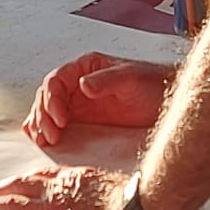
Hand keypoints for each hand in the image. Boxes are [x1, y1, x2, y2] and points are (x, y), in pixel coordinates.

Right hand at [22, 52, 172, 147]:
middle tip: (50, 136)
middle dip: (43, 116)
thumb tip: (82, 84)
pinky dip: (46, 130)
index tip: (60, 118)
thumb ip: (107, 80)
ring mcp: (79, 103)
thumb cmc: (152, 84)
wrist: (169, 101)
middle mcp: (77, 84)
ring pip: (48, 111)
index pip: (56, 80)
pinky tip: (41, 140)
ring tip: (44, 142)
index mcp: (85, 67)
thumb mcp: (131, 79)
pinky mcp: (84, 121)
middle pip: (47, 97)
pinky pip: (57, 124)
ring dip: (41, 125)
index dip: (52, 99)